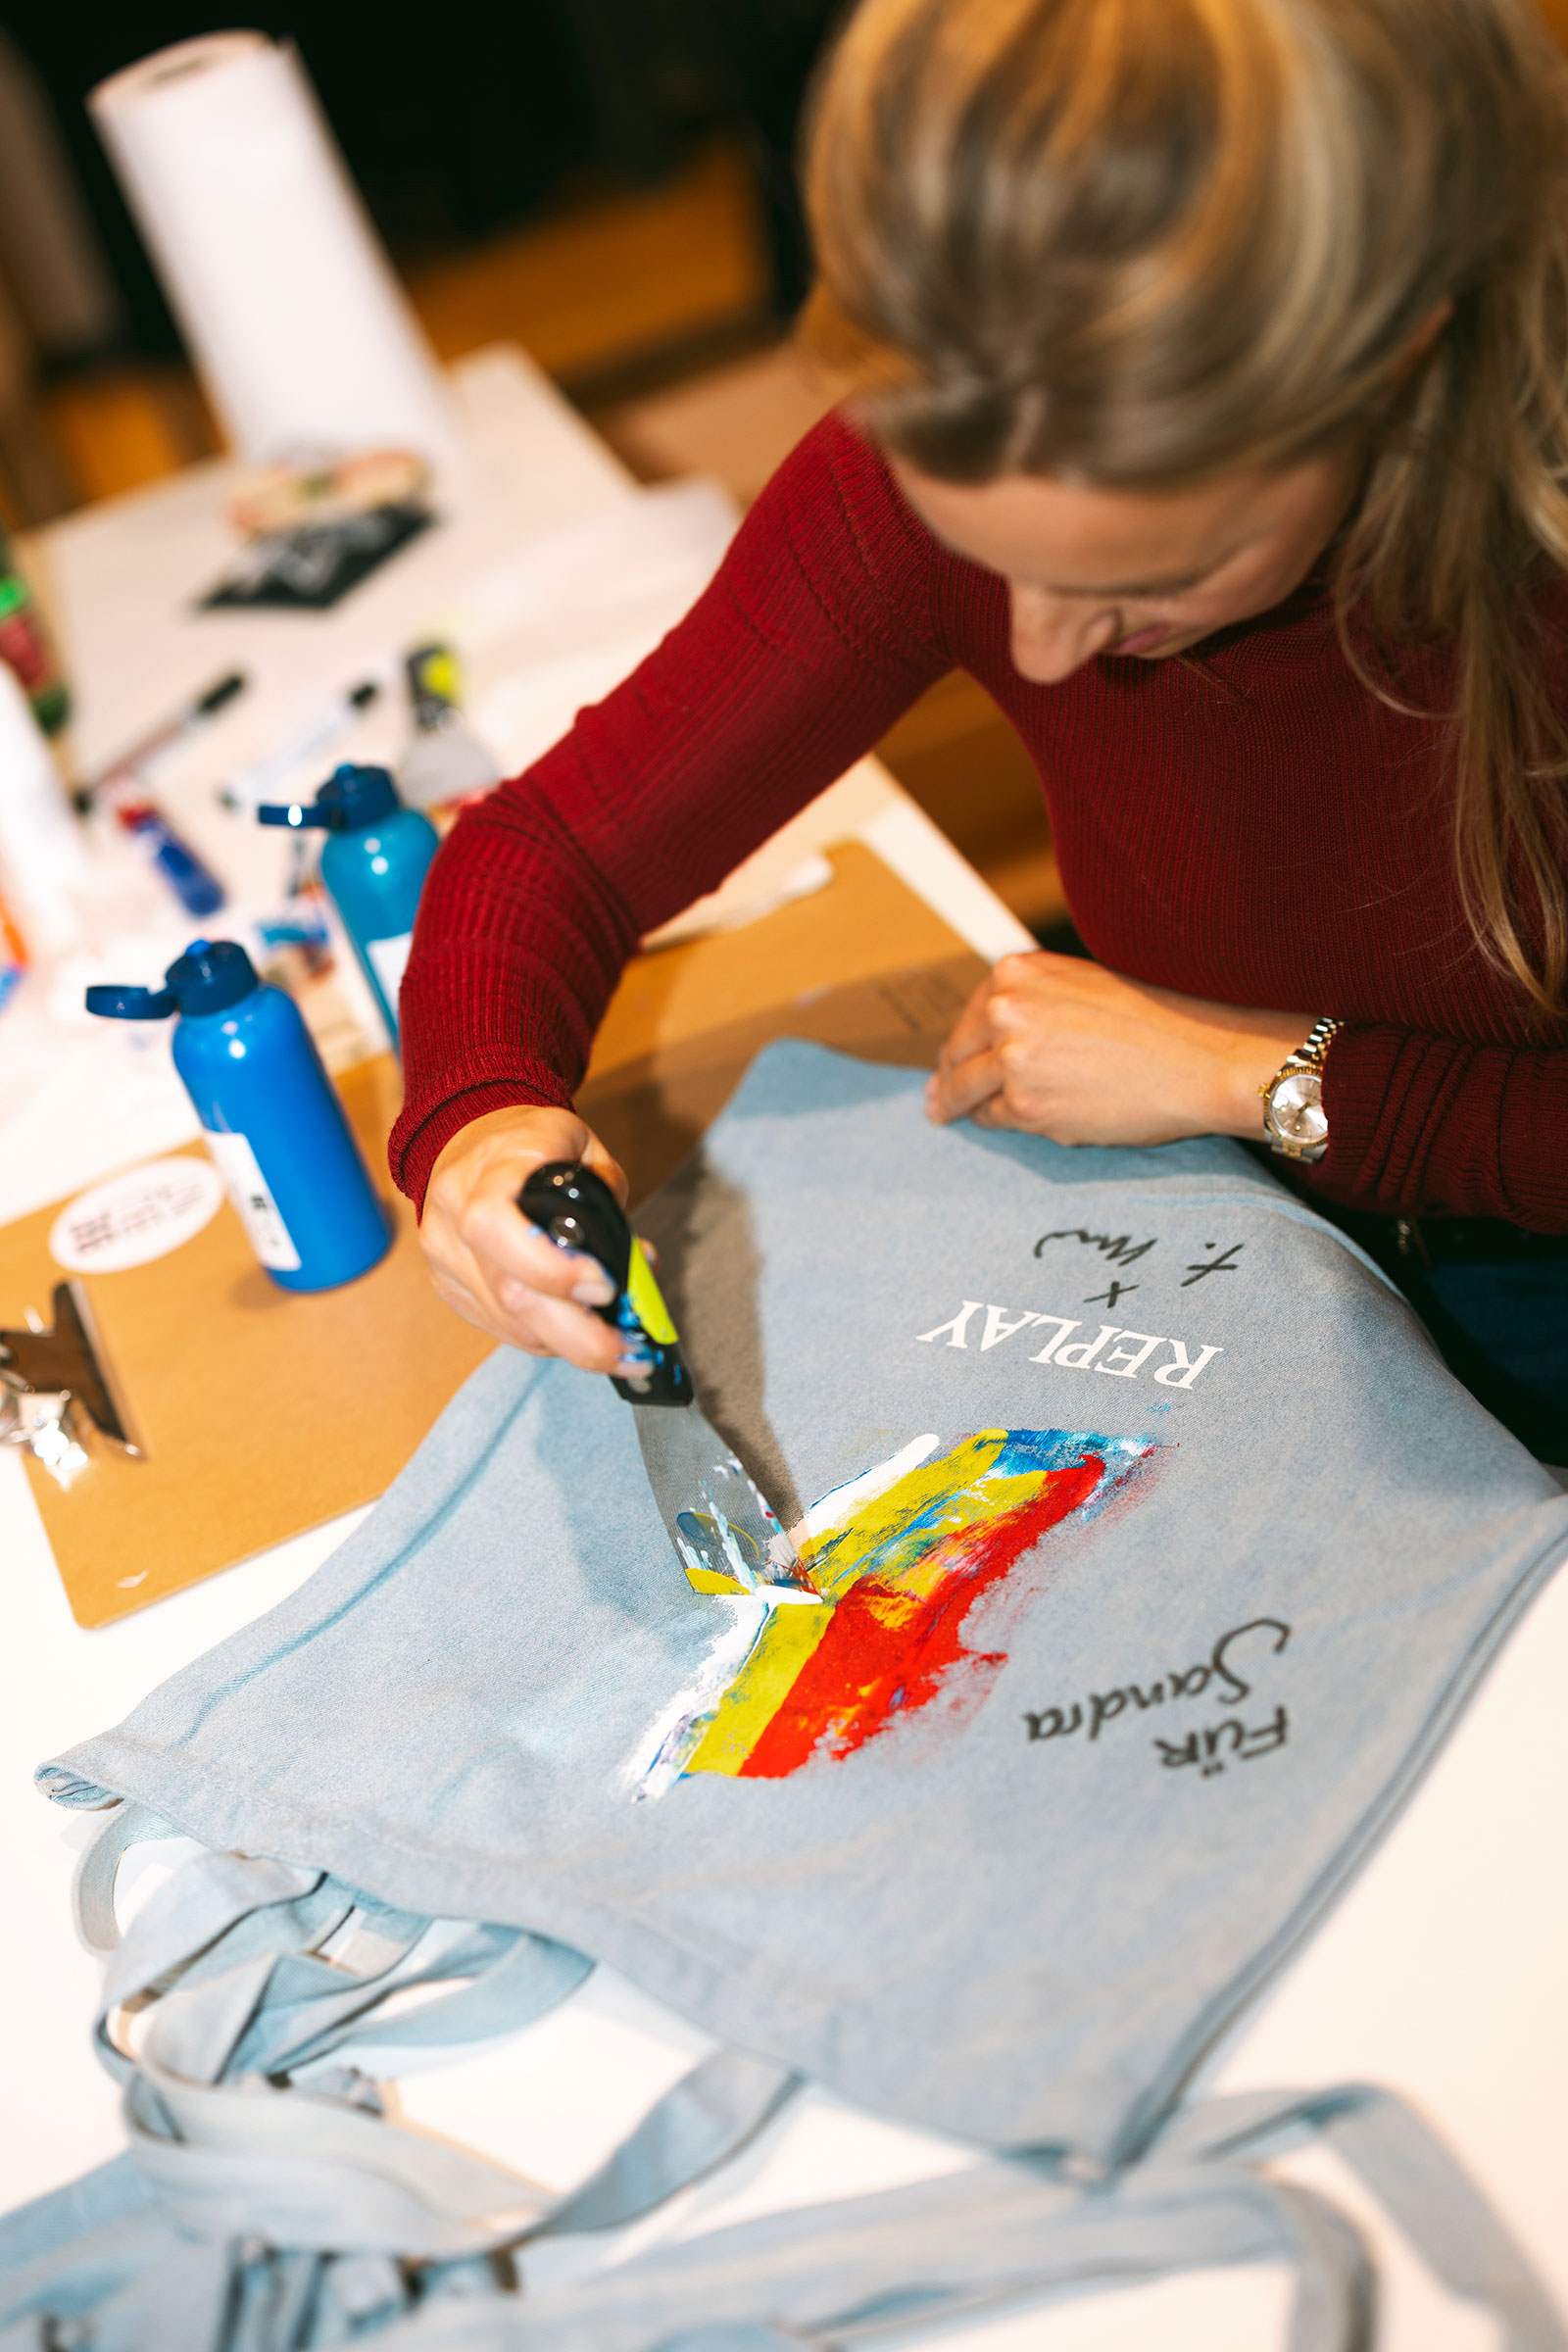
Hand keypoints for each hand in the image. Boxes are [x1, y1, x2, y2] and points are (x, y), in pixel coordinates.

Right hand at [420, 1105, 636, 1369]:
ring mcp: (445, 1254)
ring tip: (615, 1345)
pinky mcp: (447, 1286)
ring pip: (509, 1322)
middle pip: (509, 1292)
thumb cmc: (534, 1143)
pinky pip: (501, 1327)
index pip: (496, 1224)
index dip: (551, 1268)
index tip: (605, 1286)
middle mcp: (455, 1211)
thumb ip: (609, 1199)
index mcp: (492, 1166)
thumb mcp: (582, 1147)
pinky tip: (575, 1329)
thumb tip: (641, 1265)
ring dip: (568, 1343)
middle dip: (578, 1335)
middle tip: (630, 1351)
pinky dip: (545, 1337)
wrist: (467, 1137)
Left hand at [925, 952, 1314, 1145]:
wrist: (1200, 1058)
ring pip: (965, 1089)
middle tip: (936, 1097)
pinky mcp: (1025, 1105)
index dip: (963, 1040)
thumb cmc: (1154, 1023)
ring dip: (954, 1105)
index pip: (972, 1012)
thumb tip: (986, 1035)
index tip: (951, 1058)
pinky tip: (1002, 1125)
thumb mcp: (1082, 987)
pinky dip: (999, 1122)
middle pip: (957, 1051)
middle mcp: (1005, 1008)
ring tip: (941, 1115)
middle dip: (948, 1074)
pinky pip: (995, 1119)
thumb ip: (1033, 1003)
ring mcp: (1011, 1058)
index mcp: (1017, 972)